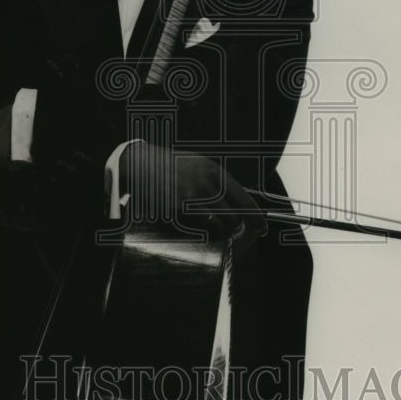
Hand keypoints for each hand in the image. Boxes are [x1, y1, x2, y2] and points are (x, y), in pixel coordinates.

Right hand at [121, 143, 266, 253]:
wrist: (139, 165)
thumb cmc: (169, 166)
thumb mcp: (198, 164)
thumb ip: (217, 181)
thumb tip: (238, 203)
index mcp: (214, 172)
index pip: (245, 199)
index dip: (256, 217)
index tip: (261, 227)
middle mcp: (206, 185)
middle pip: (236, 218)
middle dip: (237, 228)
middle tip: (234, 232)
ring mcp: (191, 199)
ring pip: (221, 227)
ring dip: (222, 233)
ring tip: (216, 231)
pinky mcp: (176, 212)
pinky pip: (200, 231)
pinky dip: (205, 235)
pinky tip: (200, 230)